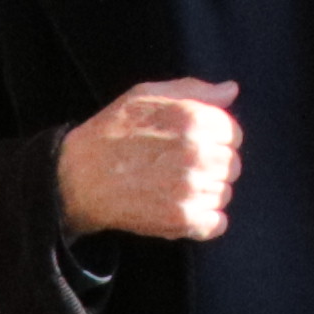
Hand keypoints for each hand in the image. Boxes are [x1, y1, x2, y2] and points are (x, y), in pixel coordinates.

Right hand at [56, 77, 241, 241]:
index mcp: (193, 118)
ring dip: (206, 192)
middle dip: (212, 165)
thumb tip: (231, 90)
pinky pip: (217, 223)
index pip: (233, 133)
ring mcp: (191, 188)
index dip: (214, 138)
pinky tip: (182, 209)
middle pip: (232, 164)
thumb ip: (194, 90)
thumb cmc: (112, 131)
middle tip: (180, 167)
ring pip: (224, 193)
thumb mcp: (147, 95)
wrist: (80, 177)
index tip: (193, 144)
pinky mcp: (182, 219)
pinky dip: (205, 220)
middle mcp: (197, 153)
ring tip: (175, 187)